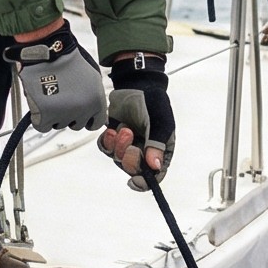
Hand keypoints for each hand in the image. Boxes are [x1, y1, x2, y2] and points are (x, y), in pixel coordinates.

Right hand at [5, 25, 107, 130]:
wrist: (48, 52)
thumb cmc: (69, 60)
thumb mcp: (93, 78)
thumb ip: (96, 97)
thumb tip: (98, 114)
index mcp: (97, 102)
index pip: (96, 123)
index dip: (88, 119)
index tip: (82, 115)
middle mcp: (82, 110)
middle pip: (77, 125)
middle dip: (71, 115)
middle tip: (63, 98)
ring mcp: (63, 115)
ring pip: (60, 125)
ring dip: (55, 115)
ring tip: (51, 96)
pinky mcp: (44, 116)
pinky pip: (43, 127)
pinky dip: (40, 119)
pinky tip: (41, 105)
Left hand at [102, 55, 174, 184]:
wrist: (136, 85)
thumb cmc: (153, 102)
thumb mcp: (160, 122)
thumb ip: (156, 144)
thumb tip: (155, 167)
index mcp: (160, 150)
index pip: (154, 175)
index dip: (144, 181)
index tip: (135, 180)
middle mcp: (144, 151)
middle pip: (133, 169)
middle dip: (128, 156)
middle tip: (130, 137)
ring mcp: (128, 146)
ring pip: (117, 159)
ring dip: (118, 144)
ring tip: (123, 127)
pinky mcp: (114, 139)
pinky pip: (106, 149)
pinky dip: (107, 141)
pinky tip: (113, 129)